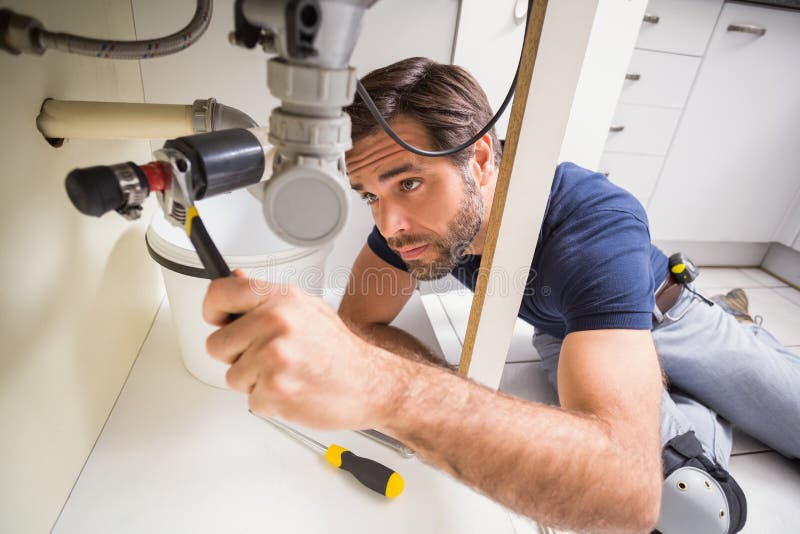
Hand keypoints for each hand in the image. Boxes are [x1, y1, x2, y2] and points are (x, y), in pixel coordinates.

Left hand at [203, 270, 403, 429]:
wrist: (368, 382)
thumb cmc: (337, 349)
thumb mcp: (306, 308)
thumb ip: (266, 296)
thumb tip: (233, 279)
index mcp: (280, 299)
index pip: (220, 293)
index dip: (213, 310)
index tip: (219, 320)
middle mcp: (274, 323)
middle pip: (216, 344)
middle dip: (235, 356)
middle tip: (267, 357)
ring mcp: (273, 357)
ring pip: (232, 376)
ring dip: (253, 381)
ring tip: (286, 373)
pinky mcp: (275, 390)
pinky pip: (250, 399)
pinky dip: (268, 400)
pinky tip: (293, 389)